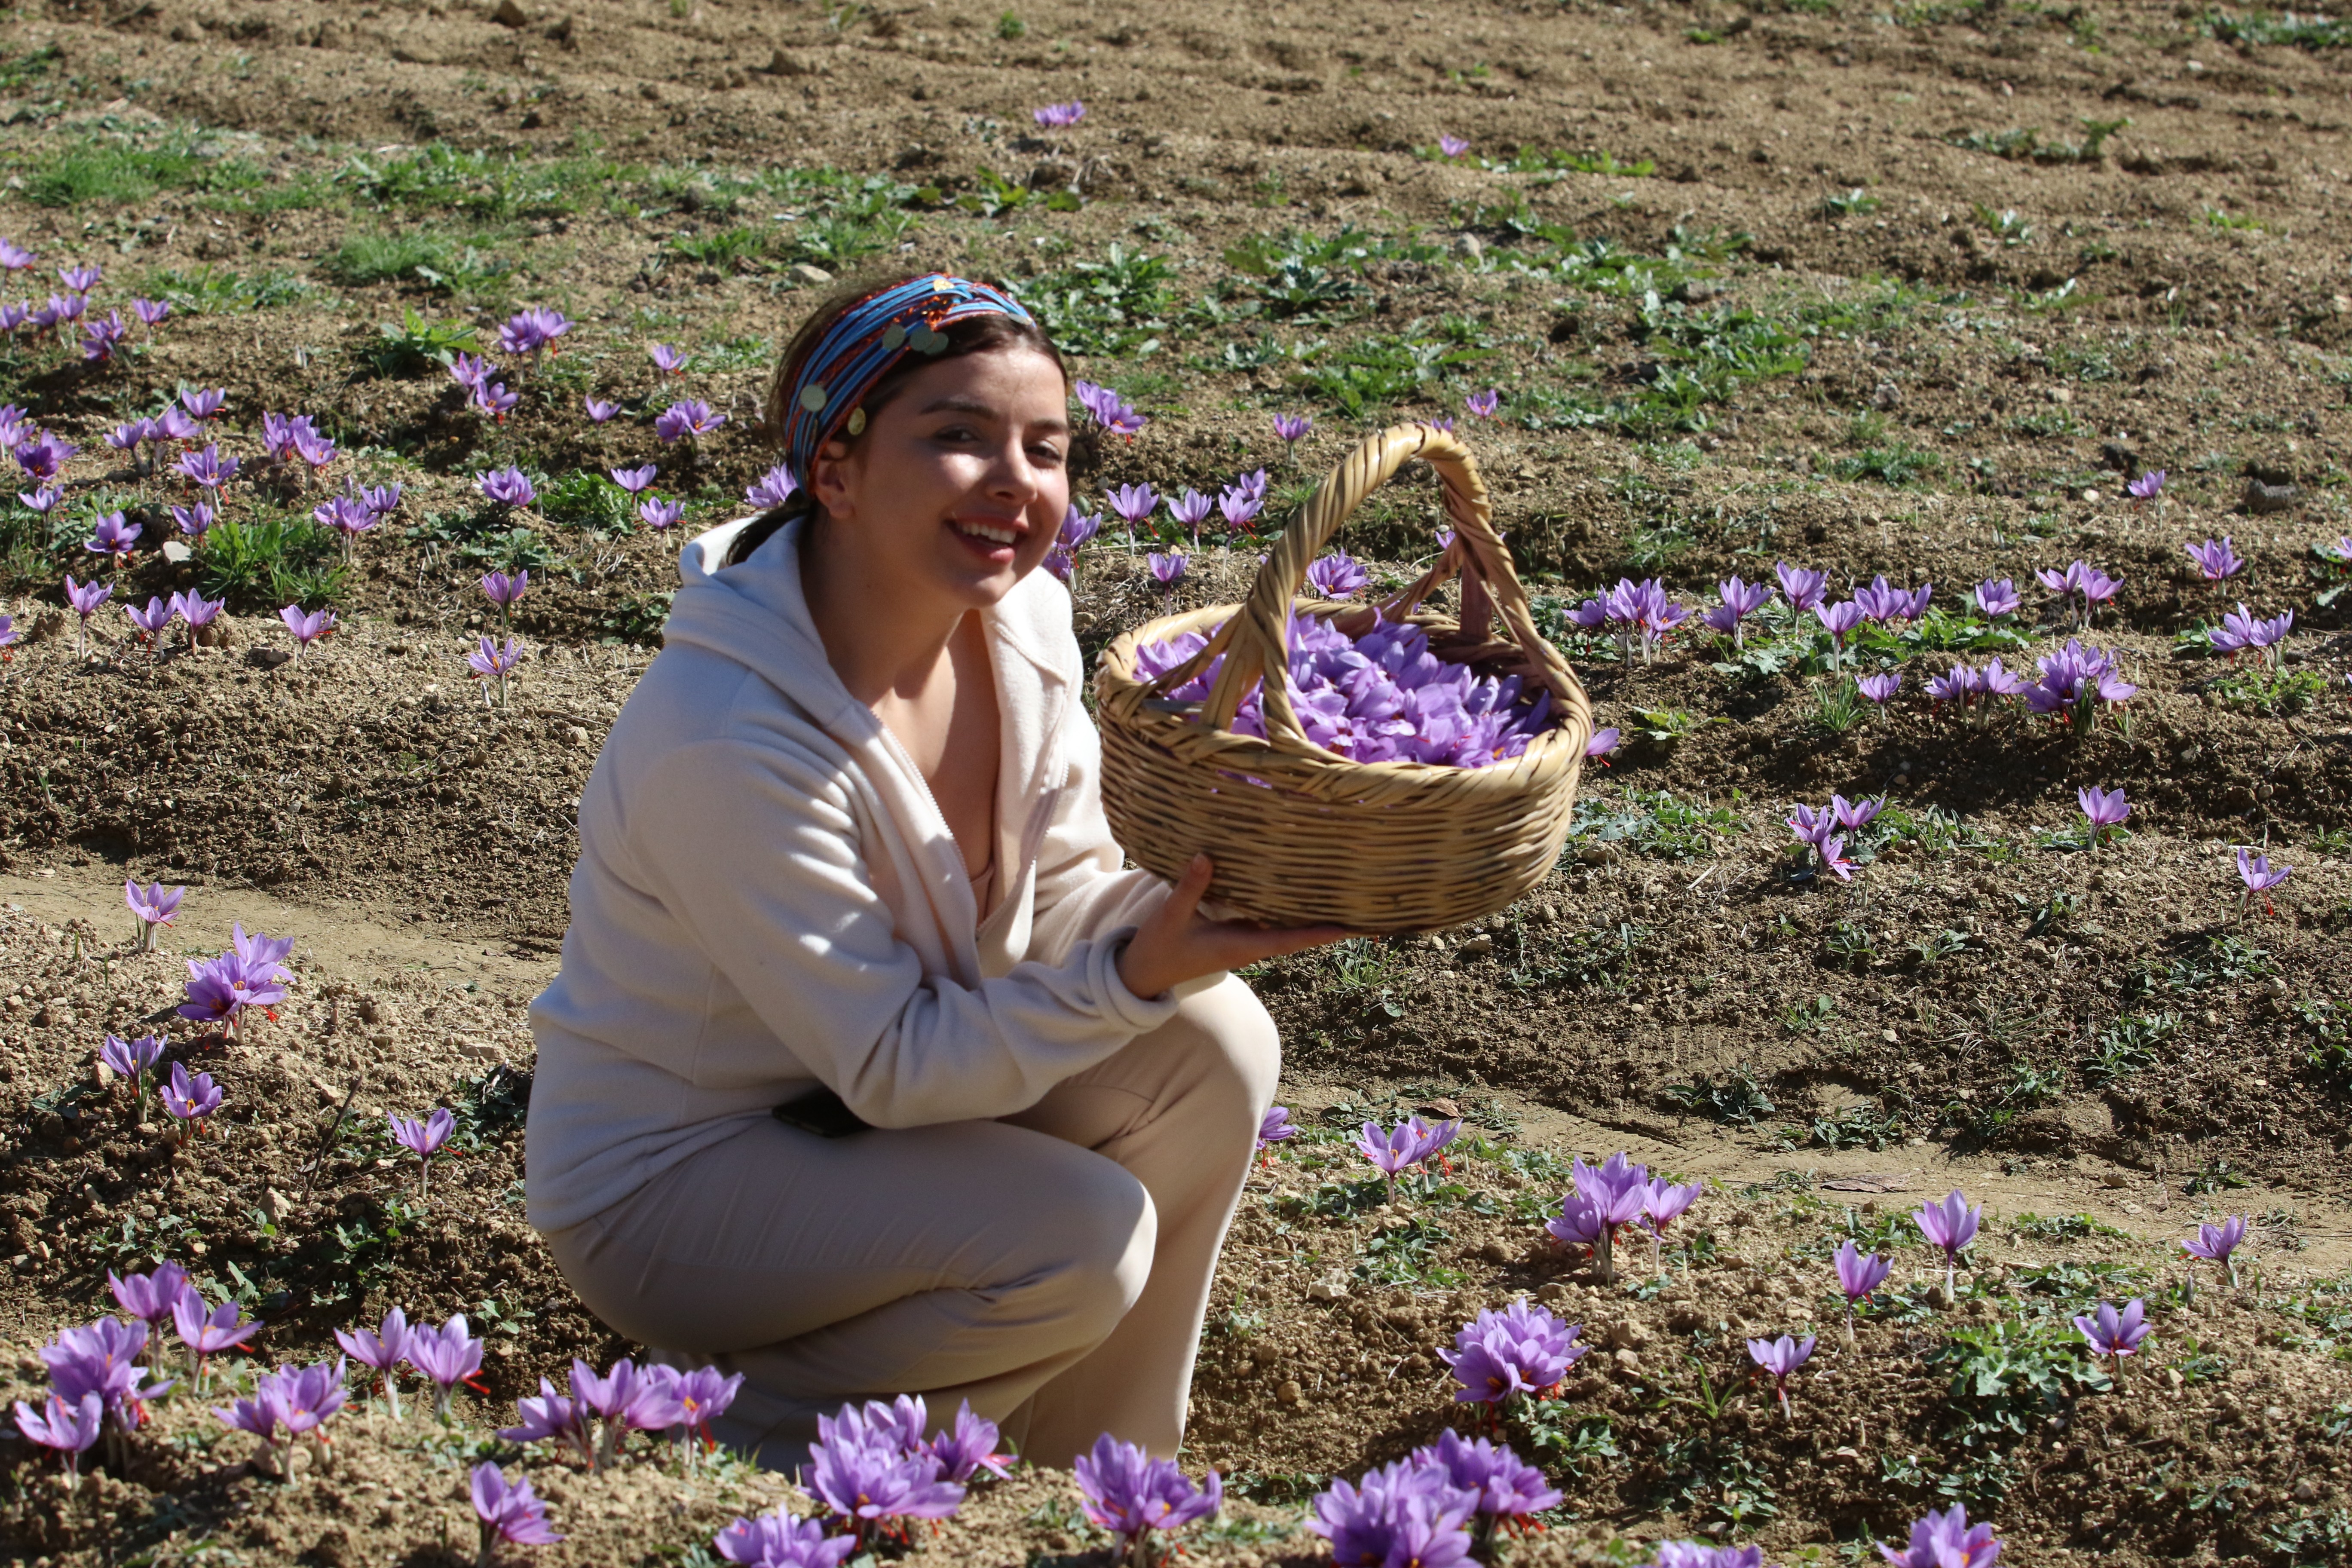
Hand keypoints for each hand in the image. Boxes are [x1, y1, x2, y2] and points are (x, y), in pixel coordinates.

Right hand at [1116, 854, 1348, 1000]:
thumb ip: (1189, 888)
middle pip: (1296, 933)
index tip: (1349, 926)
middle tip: (1359, 903)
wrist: (1145, 974)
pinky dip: (1284, 907)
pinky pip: (1267, 919)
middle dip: (1326, 920)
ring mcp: (1244, 939)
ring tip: (1337, 890)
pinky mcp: (1235, 933)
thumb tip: (1206, 856)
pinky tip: (1296, 888)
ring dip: (1308, 912)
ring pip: (1284, 926)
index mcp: (1239, 946)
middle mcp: (1249, 944)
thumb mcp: (1171, 916)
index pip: (1288, 941)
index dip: (1318, 933)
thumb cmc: (1159, 949)